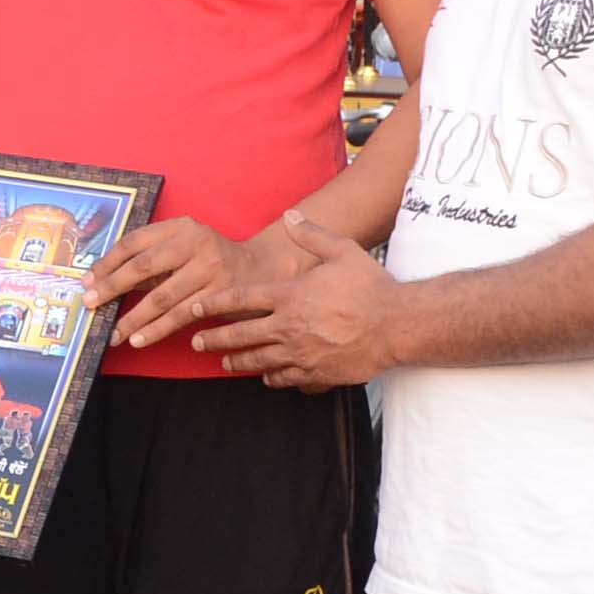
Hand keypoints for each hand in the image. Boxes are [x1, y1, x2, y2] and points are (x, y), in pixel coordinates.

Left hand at [99, 212, 257, 350]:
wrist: (261, 269)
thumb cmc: (211, 261)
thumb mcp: (183, 250)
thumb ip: (151, 263)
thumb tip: (105, 285)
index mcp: (180, 226)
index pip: (134, 242)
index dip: (107, 263)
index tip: (87, 281)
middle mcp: (195, 241)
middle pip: (143, 266)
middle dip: (113, 287)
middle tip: (90, 305)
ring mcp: (210, 267)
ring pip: (162, 297)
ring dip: (134, 318)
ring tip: (114, 334)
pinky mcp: (221, 293)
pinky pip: (182, 316)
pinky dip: (158, 330)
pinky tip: (141, 339)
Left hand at [199, 214, 397, 387]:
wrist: (397, 325)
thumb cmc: (371, 287)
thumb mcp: (341, 251)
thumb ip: (311, 234)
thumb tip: (290, 215)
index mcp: (290, 295)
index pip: (241, 299)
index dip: (214, 304)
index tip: (196, 308)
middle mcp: (288, 326)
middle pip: (240, 335)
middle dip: (215, 339)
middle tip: (198, 342)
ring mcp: (300, 352)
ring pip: (257, 361)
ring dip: (237, 362)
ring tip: (224, 363)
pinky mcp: (315, 372)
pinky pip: (283, 378)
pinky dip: (270, 377)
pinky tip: (265, 376)